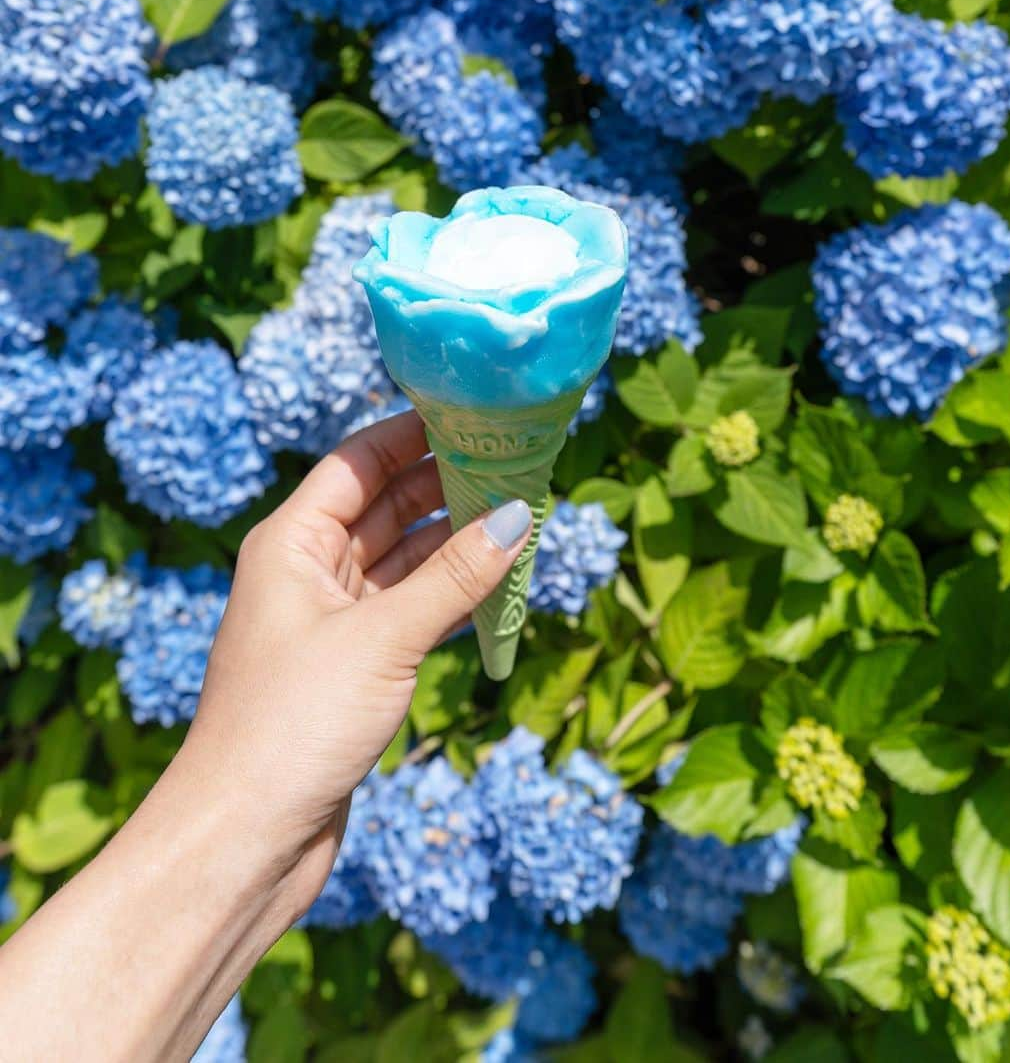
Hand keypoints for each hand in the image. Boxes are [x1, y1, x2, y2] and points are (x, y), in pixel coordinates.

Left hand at [175, 410, 532, 904]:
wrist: (244, 838)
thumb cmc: (293, 723)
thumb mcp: (383, 638)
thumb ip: (455, 576)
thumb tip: (519, 517)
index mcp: (291, 542)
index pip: (358, 462)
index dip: (413, 433)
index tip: (476, 415)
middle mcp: (306, 571)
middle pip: (385, 506)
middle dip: (446, 486)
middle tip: (517, 466)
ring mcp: (329, 621)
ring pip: (402, 561)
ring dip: (455, 542)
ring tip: (521, 518)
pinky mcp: (351, 668)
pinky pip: (408, 610)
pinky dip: (450, 596)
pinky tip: (497, 584)